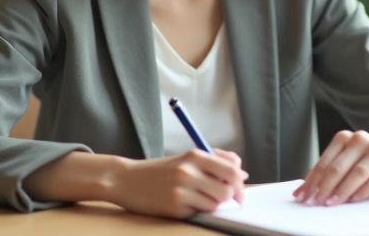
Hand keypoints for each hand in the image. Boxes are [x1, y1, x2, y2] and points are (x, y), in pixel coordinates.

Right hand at [110, 148, 247, 218]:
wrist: (126, 180)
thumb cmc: (160, 170)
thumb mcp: (186, 158)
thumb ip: (215, 160)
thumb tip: (242, 173)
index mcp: (194, 155)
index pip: (231, 170)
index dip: (240, 184)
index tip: (240, 192)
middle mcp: (188, 172)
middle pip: (226, 190)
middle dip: (228, 197)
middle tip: (222, 199)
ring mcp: (181, 191)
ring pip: (214, 204)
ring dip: (211, 204)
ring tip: (196, 198)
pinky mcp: (174, 207)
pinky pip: (198, 213)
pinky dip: (196, 210)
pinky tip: (183, 203)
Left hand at [292, 130, 368, 206]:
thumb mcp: (351, 157)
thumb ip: (332, 169)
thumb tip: (306, 189)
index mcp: (346, 138)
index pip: (324, 162)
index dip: (312, 180)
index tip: (302, 195)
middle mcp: (362, 141)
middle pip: (338, 167)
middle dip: (324, 187)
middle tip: (315, 202)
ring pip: (356, 173)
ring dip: (342, 190)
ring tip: (331, 203)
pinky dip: (363, 191)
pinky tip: (354, 200)